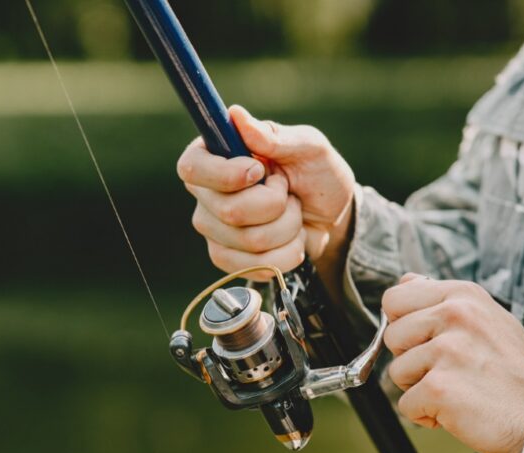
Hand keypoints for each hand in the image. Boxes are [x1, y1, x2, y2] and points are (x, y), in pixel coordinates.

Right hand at [176, 105, 354, 279]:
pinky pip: (255, 265)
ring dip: (287, 228)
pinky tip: (290, 239)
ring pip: (250, 241)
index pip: (192, 168)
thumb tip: (236, 115)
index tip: (258, 171)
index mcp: (215, 155)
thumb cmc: (317, 173)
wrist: (332, 216)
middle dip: (276, 204)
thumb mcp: (308, 146)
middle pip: (230, 211)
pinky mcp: (226, 258)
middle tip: (287, 192)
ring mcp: (213, 228)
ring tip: (293, 214)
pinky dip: (286, 254)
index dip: (226, 175)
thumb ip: (273, 136)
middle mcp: (206, 193)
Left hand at [382, 275, 523, 452]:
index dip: (402, 324)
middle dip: (410, 359)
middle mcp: (455, 315)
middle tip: (448, 371)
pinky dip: (425, 415)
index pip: (395, 298)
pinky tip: (456, 410)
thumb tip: (406, 281)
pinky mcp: (438, 387)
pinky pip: (405, 404)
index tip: (425, 341)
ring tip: (457, 389)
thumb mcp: (487, 319)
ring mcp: (447, 351)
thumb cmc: (512, 373)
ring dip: (419, 389)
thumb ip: (443, 300)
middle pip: (392, 336)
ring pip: (396, 372)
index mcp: (463, 296)